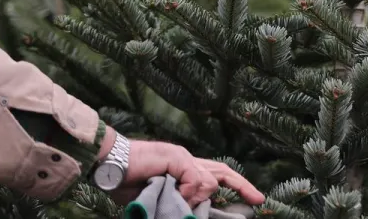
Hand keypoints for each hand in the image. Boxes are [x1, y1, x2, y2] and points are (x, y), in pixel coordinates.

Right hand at [111, 139, 264, 206]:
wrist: (109, 165)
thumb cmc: (125, 182)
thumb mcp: (157, 197)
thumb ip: (176, 201)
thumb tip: (193, 211)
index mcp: (182, 169)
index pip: (214, 173)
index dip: (234, 184)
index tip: (252, 199)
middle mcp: (186, 159)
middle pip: (221, 171)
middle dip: (242, 186)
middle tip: (258, 201)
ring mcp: (183, 157)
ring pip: (209, 183)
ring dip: (194, 199)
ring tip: (171, 198)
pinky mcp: (179, 157)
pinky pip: (196, 181)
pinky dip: (187, 192)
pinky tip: (171, 191)